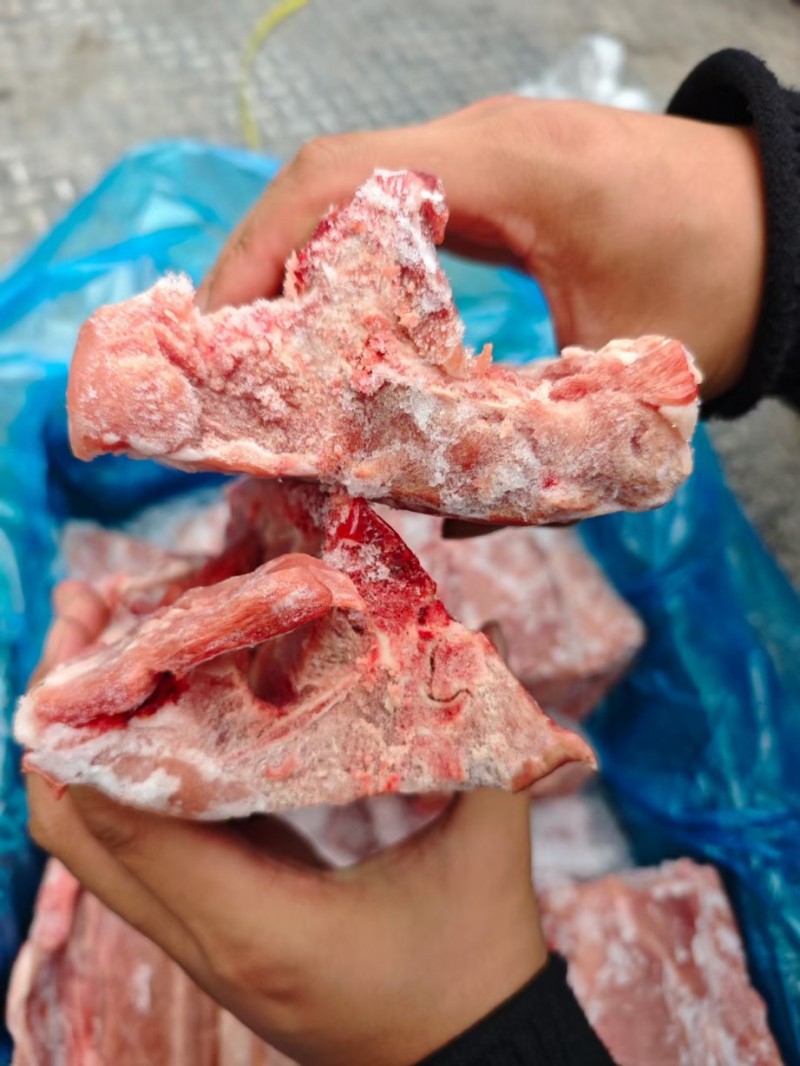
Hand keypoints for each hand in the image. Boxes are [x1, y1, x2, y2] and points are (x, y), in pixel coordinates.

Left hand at [27, 583, 546, 1065]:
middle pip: (74, 829)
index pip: (123, 821)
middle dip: (62, 719)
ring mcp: (200, 937)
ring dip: (86, 745)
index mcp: (255, 922)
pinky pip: (138, 849)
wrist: (468, 1061)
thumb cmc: (475, 970)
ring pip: (92, 842)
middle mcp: (203, 935)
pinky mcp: (217, 925)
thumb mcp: (487, 855)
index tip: (96, 630)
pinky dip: (127, 778)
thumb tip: (490, 631)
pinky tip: (164, 712)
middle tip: (85, 619)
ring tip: (109, 650)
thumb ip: (488, 741)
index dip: (90, 724)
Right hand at [198, 96, 765, 402]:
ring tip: (269, 361)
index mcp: (511, 166)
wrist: (792, 225)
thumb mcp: (632, 375)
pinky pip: (396, 211)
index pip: (341, 179)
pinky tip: (340, 333)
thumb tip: (443, 513)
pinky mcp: (496, 184)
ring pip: (353, 195)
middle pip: (326, 183)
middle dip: (261, 270)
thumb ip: (533, 450)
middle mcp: (483, 142)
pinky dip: (351, 269)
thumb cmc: (729, 281)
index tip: (216, 335)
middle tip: (230, 366)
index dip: (258, 251)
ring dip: (300, 271)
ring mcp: (487, 156)